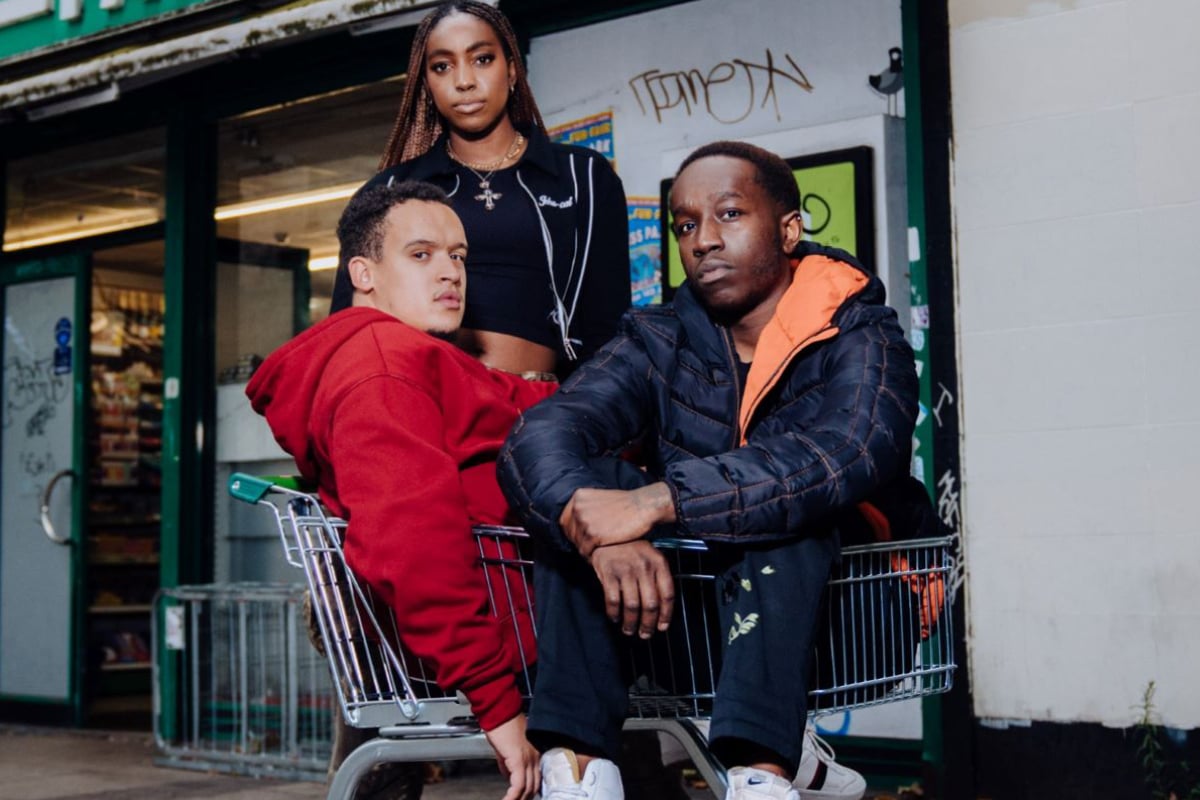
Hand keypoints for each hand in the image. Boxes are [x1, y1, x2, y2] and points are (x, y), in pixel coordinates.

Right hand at [484, 713, 539, 799]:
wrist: (499, 711)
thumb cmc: (502, 724)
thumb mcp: (506, 748)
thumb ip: (508, 764)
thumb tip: (507, 776)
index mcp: (534, 753)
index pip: (537, 779)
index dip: (529, 791)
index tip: (522, 797)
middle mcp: (535, 756)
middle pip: (534, 786)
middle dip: (525, 797)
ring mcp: (528, 758)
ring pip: (528, 788)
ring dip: (518, 799)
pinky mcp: (518, 760)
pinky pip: (518, 785)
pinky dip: (512, 796)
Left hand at [559, 483, 675, 556]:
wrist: (644, 506)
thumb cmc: (627, 504)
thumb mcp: (601, 499)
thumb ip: (586, 508)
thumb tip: (576, 522)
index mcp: (578, 497)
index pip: (565, 520)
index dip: (573, 531)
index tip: (582, 538)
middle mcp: (578, 507)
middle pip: (570, 532)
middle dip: (579, 541)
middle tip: (591, 547)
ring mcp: (584, 521)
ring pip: (577, 543)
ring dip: (586, 550)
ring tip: (597, 552)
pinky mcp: (593, 535)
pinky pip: (585, 551)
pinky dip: (591, 556)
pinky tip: (600, 556)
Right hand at [589, 540, 675, 637]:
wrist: (606, 533)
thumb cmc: (630, 547)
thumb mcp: (650, 556)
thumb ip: (658, 577)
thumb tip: (662, 607)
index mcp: (658, 563)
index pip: (667, 594)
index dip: (666, 615)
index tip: (662, 627)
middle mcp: (644, 567)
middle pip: (650, 604)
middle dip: (648, 624)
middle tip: (645, 634)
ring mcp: (626, 570)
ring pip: (632, 606)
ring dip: (631, 623)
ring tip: (629, 630)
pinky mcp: (608, 573)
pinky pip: (613, 600)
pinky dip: (614, 613)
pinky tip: (615, 617)